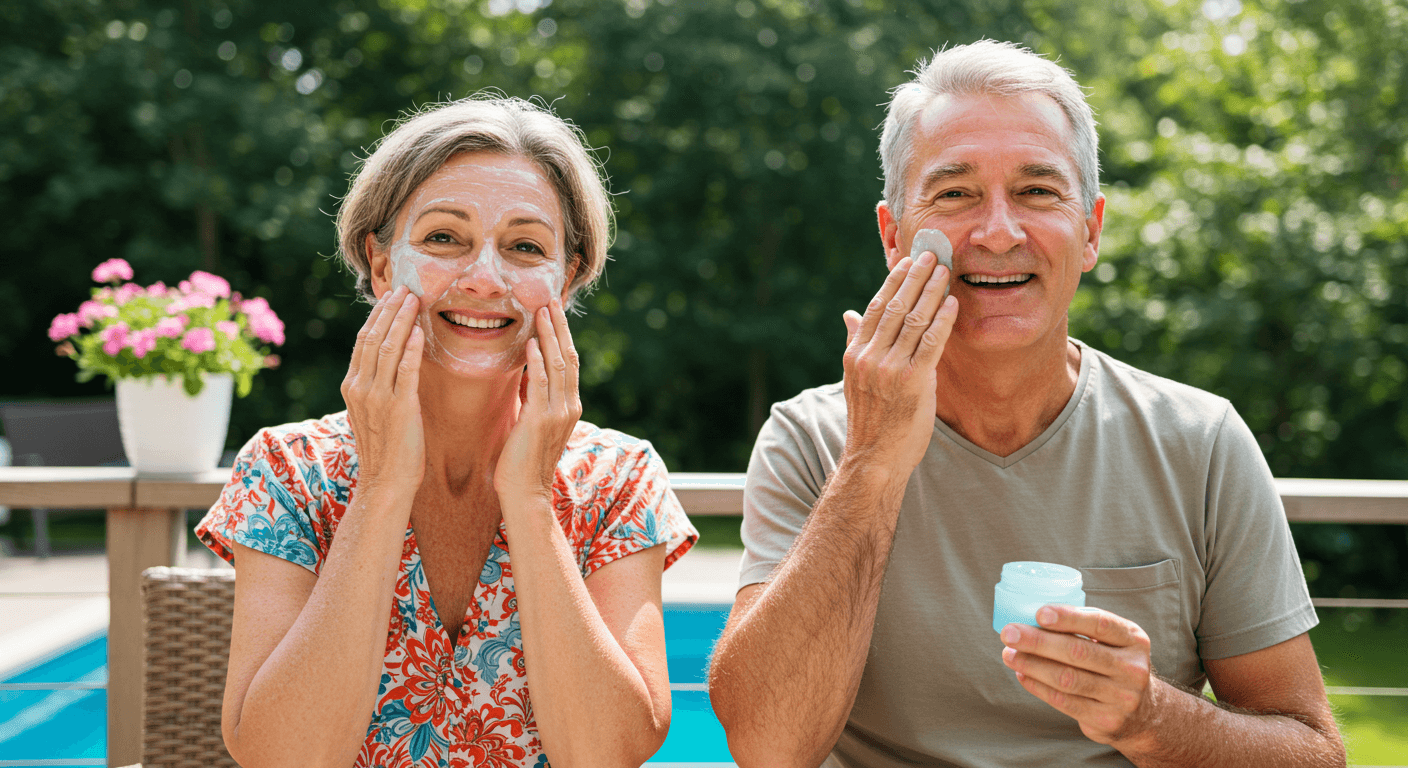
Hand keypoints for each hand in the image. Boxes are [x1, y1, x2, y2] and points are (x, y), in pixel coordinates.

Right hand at [340, 287, 425, 493]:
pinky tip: (420, 331)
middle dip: (390, 310)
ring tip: (415, 300)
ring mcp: (377, 397)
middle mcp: (360, 388)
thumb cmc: (386, 449)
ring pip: (388, 348)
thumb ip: (377, 386)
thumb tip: (390, 363)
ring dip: (402, 320)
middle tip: (405, 288)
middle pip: (373, 337)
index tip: (391, 296)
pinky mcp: (399, 408)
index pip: (363, 340)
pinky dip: (412, 348)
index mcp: (352, 386)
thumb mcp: (373, 412)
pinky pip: (406, 371)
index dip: (378, 315)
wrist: (385, 482)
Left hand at [494, 298, 580, 507]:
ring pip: (558, 365)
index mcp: (568, 406)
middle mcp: (569, 406)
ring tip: (542, 312)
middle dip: (559, 327)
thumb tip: (526, 373)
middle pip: (568, 357)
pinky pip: (540, 384)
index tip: (552, 312)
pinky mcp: (541, 420)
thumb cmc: (522, 461)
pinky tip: (531, 343)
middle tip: (550, 300)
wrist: (524, 493)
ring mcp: (558, 413)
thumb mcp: (531, 422)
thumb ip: (532, 397)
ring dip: (549, 336)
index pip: (569, 362)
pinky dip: (536, 361)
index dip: (562, 336)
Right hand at [840, 252, 957, 475]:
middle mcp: (870, 358)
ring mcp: (890, 370)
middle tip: (932, 255)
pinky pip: (931, 343)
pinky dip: (943, 320)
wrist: (874, 459)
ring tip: (946, 272)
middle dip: (916, 278)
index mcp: (855, 354)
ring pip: (913, 320)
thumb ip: (855, 343)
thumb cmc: (871, 419)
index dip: (893, 282)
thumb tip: (849, 315)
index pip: (875, 307)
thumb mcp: (856, 379)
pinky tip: (953, 304)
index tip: (908, 261)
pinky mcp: (913, 383)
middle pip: (895, 307)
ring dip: (932, 292)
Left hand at [1000, 605, 1160, 747]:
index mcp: (1134, 639)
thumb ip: (1083, 629)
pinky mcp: (1106, 719)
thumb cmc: (1113, 664)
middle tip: (1009, 633)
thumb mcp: (1113, 642)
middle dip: (1038, 641)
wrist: (1142, 712)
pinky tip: (1022, 674)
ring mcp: (1122, 697)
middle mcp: (1132, 668)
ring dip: (1032, 665)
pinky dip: (1038, 686)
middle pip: (1078, 652)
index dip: (1068, 617)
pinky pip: (1063, 701)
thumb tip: (1031, 617)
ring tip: (1009, 654)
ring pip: (1067, 678)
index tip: (1039, 613)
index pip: (1100, 624)